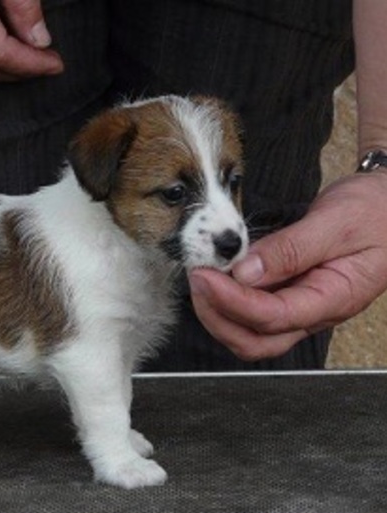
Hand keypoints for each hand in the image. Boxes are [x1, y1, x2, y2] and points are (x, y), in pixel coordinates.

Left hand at [188, 172, 386, 360]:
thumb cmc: (376, 211)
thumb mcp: (336, 222)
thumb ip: (291, 249)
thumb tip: (244, 273)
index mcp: (334, 299)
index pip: (273, 317)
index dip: (232, 301)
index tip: (204, 276)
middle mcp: (315, 311)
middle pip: (256, 341)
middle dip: (218, 318)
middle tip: (197, 280)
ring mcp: (301, 305)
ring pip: (251, 332)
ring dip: (219, 312)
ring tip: (202, 277)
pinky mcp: (290, 294)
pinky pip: (253, 312)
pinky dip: (228, 300)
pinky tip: (217, 277)